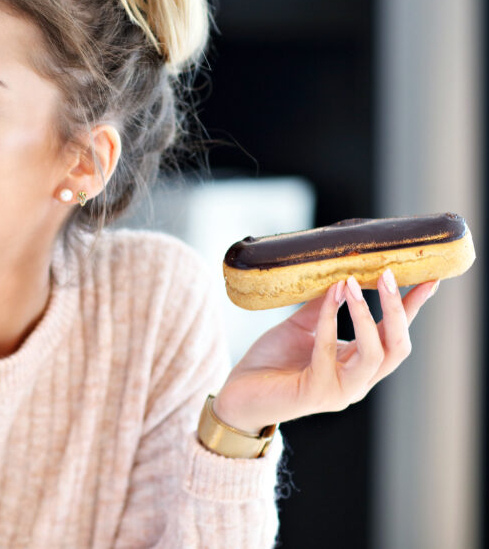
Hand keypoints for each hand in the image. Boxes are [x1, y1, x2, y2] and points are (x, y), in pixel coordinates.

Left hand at [212, 270, 439, 433]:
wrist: (237, 394)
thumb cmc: (270, 362)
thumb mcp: (300, 327)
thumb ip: (322, 307)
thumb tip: (340, 275)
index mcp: (358, 363)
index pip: (395, 334)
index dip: (413, 309)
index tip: (430, 278)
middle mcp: (357, 380)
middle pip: (398, 347)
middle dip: (400, 310)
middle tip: (390, 273)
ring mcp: (341, 390)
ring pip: (375, 354)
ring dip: (368, 316)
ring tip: (354, 283)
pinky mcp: (317, 393)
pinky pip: (330, 350)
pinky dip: (331, 319)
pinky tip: (329, 297)